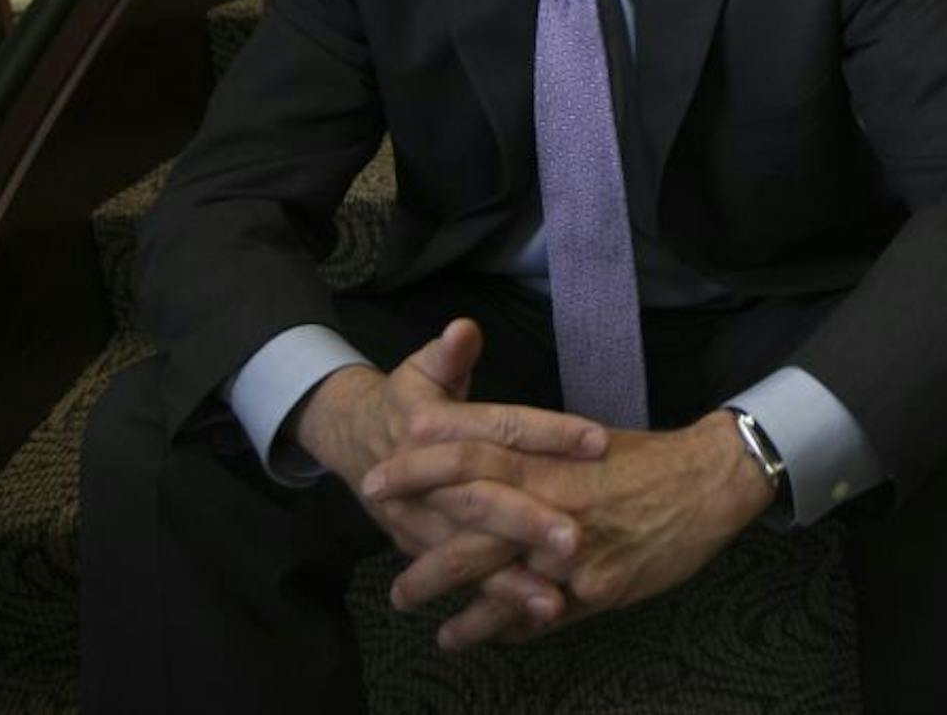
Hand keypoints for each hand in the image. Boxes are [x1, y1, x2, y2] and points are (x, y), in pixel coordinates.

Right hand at [293, 320, 607, 620]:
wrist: (348, 438)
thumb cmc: (404, 398)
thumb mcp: (421, 368)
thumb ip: (448, 353)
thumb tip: (463, 330)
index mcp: (432, 427)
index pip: (497, 429)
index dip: (547, 432)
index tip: (598, 439)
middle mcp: (425, 480)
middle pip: (481, 500)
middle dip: (528, 521)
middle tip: (577, 537)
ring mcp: (421, 522)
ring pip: (469, 553)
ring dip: (512, 577)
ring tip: (558, 598)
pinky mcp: (423, 550)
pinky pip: (464, 579)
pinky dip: (497, 601)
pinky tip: (539, 616)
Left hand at [362, 409, 777, 647]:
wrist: (709, 482)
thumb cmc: (645, 460)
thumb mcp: (582, 443)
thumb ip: (532, 460)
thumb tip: (479, 467)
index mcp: (549, 459)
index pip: (470, 457)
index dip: (420, 468)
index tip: (378, 480)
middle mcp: (554, 504)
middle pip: (471, 527)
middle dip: (421, 554)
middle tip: (389, 577)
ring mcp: (575, 552)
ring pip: (498, 581)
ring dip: (454, 604)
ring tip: (419, 615)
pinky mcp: (598, 588)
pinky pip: (537, 615)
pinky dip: (501, 627)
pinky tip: (473, 636)